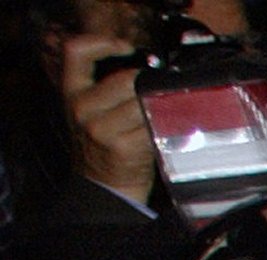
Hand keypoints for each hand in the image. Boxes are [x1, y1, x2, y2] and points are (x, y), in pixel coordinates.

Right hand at [60, 34, 155, 200]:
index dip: (103, 42)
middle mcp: (82, 108)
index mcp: (71, 92)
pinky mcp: (124, 146)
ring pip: (143, 101)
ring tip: (169, 110)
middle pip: (126, 79)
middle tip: (162, 90)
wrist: (105, 188)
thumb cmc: (106, 145)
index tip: (127, 48)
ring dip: (162, 104)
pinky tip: (173, 128)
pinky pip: (154, 125)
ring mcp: (102, 128)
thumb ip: (107, 87)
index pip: (76, 51)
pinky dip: (168, 124)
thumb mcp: (92, 110)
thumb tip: (147, 67)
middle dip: (149, 83)